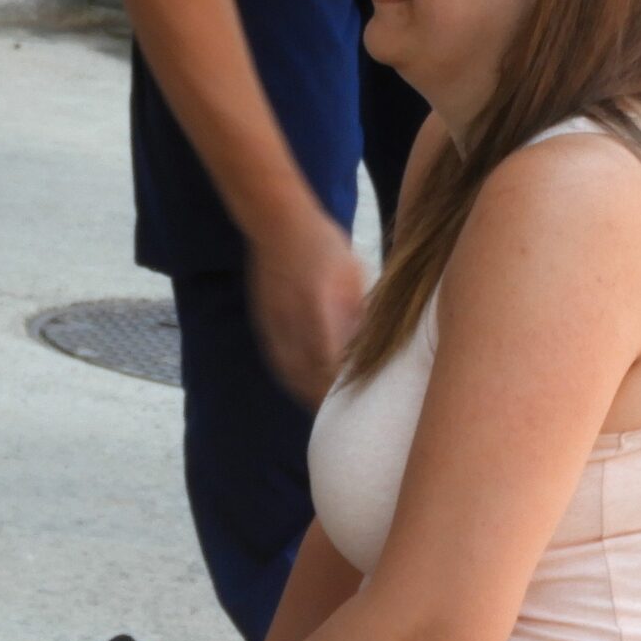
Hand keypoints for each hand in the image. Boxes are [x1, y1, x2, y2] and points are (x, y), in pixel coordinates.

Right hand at [246, 209, 369, 407]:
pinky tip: (307, 386)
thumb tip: (376, 344)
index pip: (334, 363)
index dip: (347, 387)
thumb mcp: (356, 274)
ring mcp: (274, 326)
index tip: (364, 401)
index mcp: (320, 309)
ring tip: (328, 408)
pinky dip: (294, 380)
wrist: (277, 223)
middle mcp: (293, 323)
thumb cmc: (324, 244)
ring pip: (292, 375)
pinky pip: (280, 363)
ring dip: (310, 394)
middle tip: (351, 417)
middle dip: (329, 400)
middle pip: (310, 378)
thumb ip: (364, 312)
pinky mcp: (264, 326)